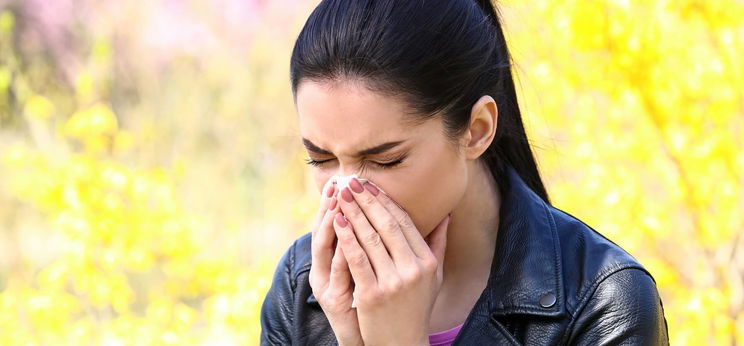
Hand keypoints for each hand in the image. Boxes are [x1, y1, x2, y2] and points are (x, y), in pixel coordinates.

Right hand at [308, 179, 363, 345]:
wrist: (368, 340)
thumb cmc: (368, 303)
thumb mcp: (364, 271)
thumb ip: (366, 246)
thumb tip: (369, 216)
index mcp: (330, 260)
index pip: (331, 223)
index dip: (334, 201)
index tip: (343, 178)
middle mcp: (322, 269)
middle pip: (323, 230)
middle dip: (330, 204)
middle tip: (338, 181)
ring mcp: (325, 284)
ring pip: (324, 247)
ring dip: (332, 221)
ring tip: (339, 198)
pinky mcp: (332, 299)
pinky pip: (339, 271)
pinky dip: (343, 252)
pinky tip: (348, 234)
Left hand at [333, 177, 450, 345]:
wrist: (401, 344)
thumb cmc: (415, 307)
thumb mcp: (434, 277)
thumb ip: (438, 244)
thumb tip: (446, 214)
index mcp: (427, 262)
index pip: (404, 222)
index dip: (385, 200)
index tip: (370, 184)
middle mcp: (413, 269)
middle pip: (386, 225)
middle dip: (367, 200)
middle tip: (351, 180)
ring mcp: (393, 282)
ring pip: (370, 238)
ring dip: (353, 212)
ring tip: (341, 194)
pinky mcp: (372, 294)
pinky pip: (357, 259)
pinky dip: (346, 236)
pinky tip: (337, 220)